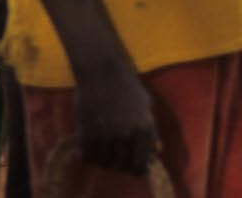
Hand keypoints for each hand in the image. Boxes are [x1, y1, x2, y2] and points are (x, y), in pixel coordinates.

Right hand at [72, 62, 159, 176]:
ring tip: (107, 155)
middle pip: (122, 165)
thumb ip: (151, 129)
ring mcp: (105, 135)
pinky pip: (88, 156)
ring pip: (104, 163)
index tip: (137, 169)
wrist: (102, 72)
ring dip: (106, 162)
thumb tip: (156, 152)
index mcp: (144, 127)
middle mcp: (125, 134)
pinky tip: (93, 151)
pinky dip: (90, 158)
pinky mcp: (85, 132)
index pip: (142, 161)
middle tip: (121, 162)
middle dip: (122, 166)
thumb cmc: (128, 86)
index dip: (139, 168)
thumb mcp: (147, 105)